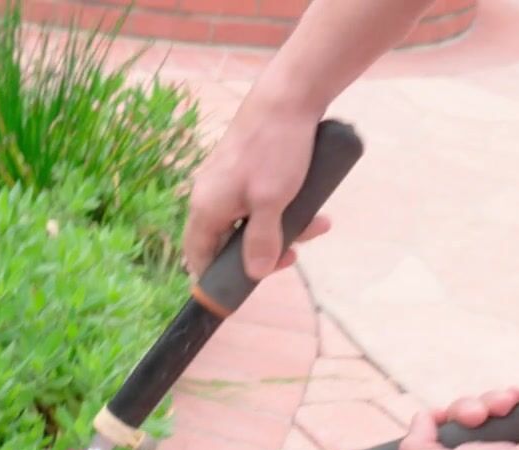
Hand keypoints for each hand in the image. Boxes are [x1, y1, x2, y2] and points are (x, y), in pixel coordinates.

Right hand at [182, 100, 332, 280]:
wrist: (287, 96)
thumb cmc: (275, 149)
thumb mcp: (273, 201)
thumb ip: (262, 241)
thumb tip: (256, 274)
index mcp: (205, 208)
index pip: (199, 257)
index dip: (219, 277)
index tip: (252, 283)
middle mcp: (209, 196)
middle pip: (229, 241)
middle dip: (266, 250)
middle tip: (295, 253)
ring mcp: (226, 181)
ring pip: (250, 220)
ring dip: (284, 228)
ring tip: (319, 224)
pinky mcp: (244, 169)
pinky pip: (259, 200)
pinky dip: (283, 207)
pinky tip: (312, 204)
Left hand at [396, 388, 518, 449]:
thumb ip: (415, 449)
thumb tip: (423, 419)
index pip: (424, 446)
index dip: (430, 428)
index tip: (441, 419)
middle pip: (452, 421)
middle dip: (465, 410)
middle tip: (476, 416)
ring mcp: (493, 449)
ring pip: (477, 410)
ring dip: (488, 402)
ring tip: (504, 406)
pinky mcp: (515, 434)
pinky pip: (501, 406)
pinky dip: (507, 400)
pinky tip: (515, 400)